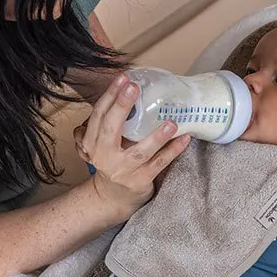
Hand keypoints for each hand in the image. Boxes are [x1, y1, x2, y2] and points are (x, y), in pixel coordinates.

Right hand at [79, 73, 190, 218]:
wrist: (111, 197)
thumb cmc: (112, 162)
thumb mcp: (103, 143)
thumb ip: (111, 122)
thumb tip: (129, 88)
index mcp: (92, 142)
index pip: (99, 115)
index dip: (110, 95)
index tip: (123, 78)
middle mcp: (104, 156)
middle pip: (110, 128)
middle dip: (122, 106)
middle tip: (134, 87)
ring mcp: (123, 170)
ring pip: (139, 151)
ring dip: (156, 137)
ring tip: (171, 122)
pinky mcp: (139, 181)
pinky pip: (158, 164)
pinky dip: (172, 151)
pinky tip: (184, 139)